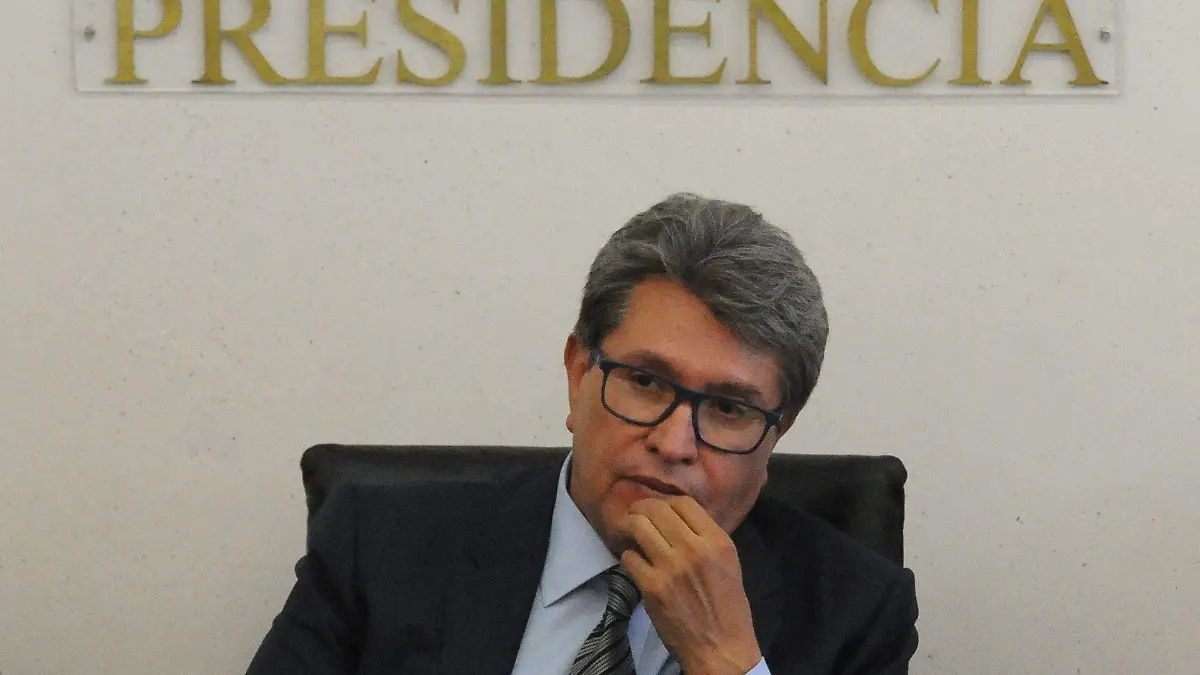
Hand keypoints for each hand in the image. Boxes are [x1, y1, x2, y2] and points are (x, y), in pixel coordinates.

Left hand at [615, 496, 761, 674]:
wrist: (721, 649)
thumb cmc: (728, 608)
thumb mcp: (728, 564)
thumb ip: (706, 539)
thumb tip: (677, 520)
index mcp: (718, 541)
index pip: (684, 503)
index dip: (665, 502)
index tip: (657, 510)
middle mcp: (695, 548)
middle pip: (657, 510)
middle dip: (640, 509)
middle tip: (633, 516)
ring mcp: (672, 567)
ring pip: (638, 527)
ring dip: (627, 528)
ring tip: (625, 533)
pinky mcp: (653, 587)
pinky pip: (629, 557)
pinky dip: (627, 557)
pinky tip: (633, 564)